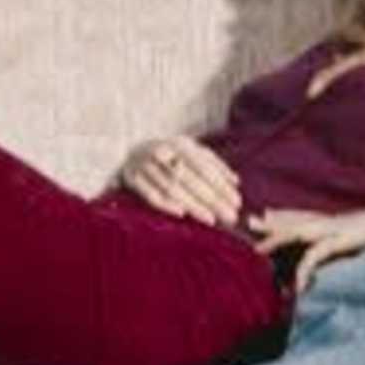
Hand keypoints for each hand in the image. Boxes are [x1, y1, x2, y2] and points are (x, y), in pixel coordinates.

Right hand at [115, 134, 245, 229]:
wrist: (128, 150)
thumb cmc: (169, 154)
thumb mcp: (191, 152)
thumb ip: (214, 164)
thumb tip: (236, 182)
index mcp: (179, 144)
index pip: (204, 166)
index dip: (221, 184)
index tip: (236, 201)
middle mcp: (161, 152)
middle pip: (190, 179)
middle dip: (212, 199)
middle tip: (229, 216)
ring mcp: (145, 165)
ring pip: (172, 188)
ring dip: (193, 205)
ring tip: (211, 220)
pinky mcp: (132, 179)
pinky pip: (150, 195)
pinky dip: (166, 204)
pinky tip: (182, 214)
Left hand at [254, 195, 364, 279]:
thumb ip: (354, 245)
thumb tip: (341, 255)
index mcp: (338, 222)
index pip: (303, 217)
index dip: (281, 217)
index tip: (261, 218)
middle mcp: (334, 222)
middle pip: (295, 219)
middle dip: (270, 223)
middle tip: (246, 224)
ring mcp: (339, 228)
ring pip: (300, 230)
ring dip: (278, 238)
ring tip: (259, 252)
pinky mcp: (348, 238)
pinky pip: (320, 251)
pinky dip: (306, 266)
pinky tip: (298, 281)